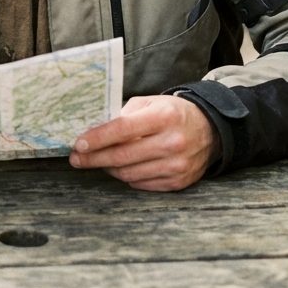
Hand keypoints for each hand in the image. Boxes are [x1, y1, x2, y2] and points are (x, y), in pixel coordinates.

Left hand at [68, 94, 220, 190]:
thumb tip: (94, 131)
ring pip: (129, 174)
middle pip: (122, 156)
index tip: (79, 144)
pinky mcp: (179, 182)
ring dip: (107, 169)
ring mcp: (177, 165)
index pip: (122, 130)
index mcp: (164, 117)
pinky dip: (126, 177)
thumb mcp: (150, 103)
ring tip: (96, 161)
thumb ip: (124, 115)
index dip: (97, 139)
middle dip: (94, 159)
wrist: (210, 131)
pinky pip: (141, 184)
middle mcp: (172, 142)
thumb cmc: (173, 113)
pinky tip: (118, 168)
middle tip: (77, 158)